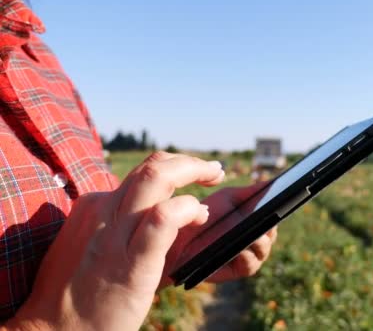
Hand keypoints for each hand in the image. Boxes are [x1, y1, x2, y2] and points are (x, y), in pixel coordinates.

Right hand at [9, 152, 223, 330]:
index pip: (142, 172)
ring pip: (157, 179)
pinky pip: (163, 219)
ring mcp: (116, 235)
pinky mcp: (131, 262)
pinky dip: (187, 209)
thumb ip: (114, 225)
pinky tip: (199, 215)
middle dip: (190, 162)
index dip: (175, 168)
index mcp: (95, 206)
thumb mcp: (91, 245)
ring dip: (193, 171)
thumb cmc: (73, 293)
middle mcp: (104, 211)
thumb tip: (147, 215)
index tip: (196, 175)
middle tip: (215, 169)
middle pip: (153, 166)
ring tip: (215, 180)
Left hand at [170, 183, 277, 283]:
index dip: (279, 209)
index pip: (274, 216)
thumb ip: (251, 192)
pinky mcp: (235, 270)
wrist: (181, 235)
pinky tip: (241, 249)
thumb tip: (272, 183)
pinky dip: (247, 256)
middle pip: (271, 233)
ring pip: (263, 249)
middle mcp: (254, 240)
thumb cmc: (205, 215)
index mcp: (255, 222)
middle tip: (269, 215)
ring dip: (260, 240)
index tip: (283, 199)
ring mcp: (246, 256)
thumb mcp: (229, 198)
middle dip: (271, 224)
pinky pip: (250, 265)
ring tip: (256, 233)